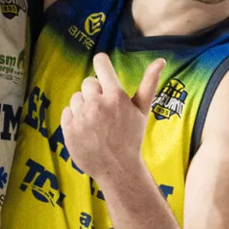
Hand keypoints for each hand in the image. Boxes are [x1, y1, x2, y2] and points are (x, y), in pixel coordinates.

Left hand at [62, 54, 164, 182]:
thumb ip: (149, 83)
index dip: (101, 62)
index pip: (101, 64)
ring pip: (76, 97)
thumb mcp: (142, 110)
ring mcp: (81, 117)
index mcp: (115, 96)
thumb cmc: (132, 137)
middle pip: (88, 82)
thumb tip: (161, 59)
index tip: (102, 64)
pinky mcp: (69, 129)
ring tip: (97, 123)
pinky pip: (67, 112)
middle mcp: (96, 104)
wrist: (117, 168)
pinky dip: (74, 119)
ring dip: (84, 106)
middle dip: (95, 92)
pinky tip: (87, 131)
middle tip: (105, 110)